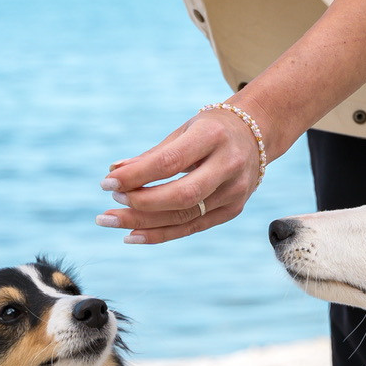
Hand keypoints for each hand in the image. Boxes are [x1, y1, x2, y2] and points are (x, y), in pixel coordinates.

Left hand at [96, 107, 264, 243]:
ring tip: (111, 221)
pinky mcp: (233, 210)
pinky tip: (132, 235)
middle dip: (140, 204)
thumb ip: (152, 155)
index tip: (107, 183)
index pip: (170, 162)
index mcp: (214, 137)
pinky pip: (192, 227)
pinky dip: (161, 234)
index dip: (136, 176)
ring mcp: (235, 192)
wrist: (257, 135)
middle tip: (109, 206)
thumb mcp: (184, 131)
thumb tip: (113, 172)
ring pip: (185, 217)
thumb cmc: (211, 129)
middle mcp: (229, 166)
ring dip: (143, 223)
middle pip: (181, 195)